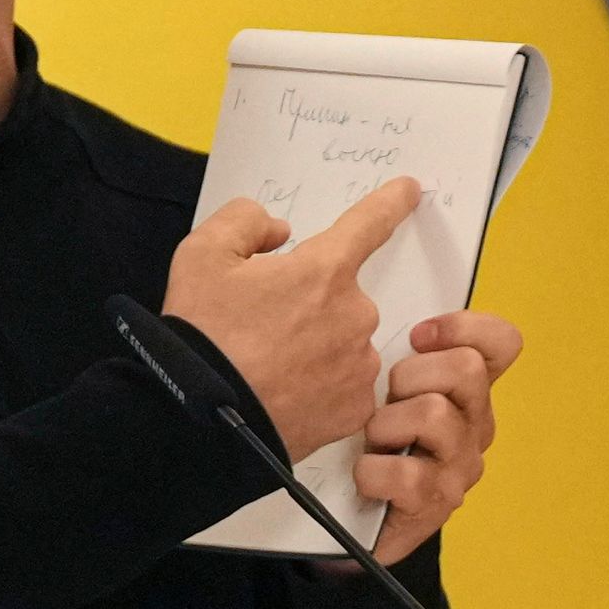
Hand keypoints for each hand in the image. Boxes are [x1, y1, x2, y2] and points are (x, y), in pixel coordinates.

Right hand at [158, 178, 418, 457]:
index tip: (409, 191)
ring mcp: (359, 364)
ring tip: (270, 369)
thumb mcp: (201, 255)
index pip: (368, 224)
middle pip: (339, 297)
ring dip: (316, 348)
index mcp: (323, 271)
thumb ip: (243, 222)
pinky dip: (320, 388)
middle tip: (263, 329)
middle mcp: (354, 313)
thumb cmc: (202, 335)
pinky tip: (286, 395)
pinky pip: (345, 387)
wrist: (199, 417)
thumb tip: (277, 231)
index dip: (390, 203)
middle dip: (309, 305)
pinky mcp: (356, 408)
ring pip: (344, 343)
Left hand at [361, 308, 522, 564]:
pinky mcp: (436, 505)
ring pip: (434, 414)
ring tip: (371, 443)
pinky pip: (408, 474)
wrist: (351, 523)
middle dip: (411, 375)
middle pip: (465, 368)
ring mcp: (460, 467)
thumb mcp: (379, 390)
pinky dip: (373, 473)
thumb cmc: (366, 445)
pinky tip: (365, 477)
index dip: (464, 328)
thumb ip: (389, 352)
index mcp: (467, 391)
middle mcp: (475, 426)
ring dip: (386, 425)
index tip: (418, 336)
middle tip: (385, 402)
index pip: (501, 343)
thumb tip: (367, 310)